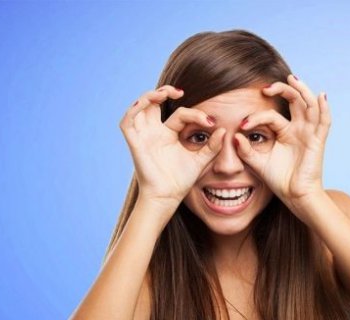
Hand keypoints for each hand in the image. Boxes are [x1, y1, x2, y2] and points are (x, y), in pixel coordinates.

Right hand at [119, 85, 225, 209]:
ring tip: (164, 94)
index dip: (195, 114)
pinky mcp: (135, 144)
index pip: (181, 114)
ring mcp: (144, 136)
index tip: (210, 122)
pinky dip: (133, 110)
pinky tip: (146, 103)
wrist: (167, 197)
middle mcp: (154, 132)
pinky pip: (127, 122)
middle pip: (154, 103)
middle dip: (164, 92)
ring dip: (148, 96)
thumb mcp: (200, 160)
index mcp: (169, 134)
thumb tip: (223, 130)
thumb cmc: (180, 181)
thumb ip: (212, 146)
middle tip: (179, 92)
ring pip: (139, 107)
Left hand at [234, 74, 329, 211]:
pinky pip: (324, 121)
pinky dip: (324, 108)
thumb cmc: (279, 180)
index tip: (242, 124)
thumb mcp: (258, 163)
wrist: (295, 196)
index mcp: (284, 132)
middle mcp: (298, 128)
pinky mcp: (318, 140)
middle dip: (282, 89)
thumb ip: (246, 150)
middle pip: (294, 100)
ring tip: (292, 78)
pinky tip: (321, 96)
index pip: (271, 115)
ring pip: (309, 105)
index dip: (256, 117)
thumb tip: (235, 135)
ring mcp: (309, 133)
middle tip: (266, 87)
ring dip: (302, 90)